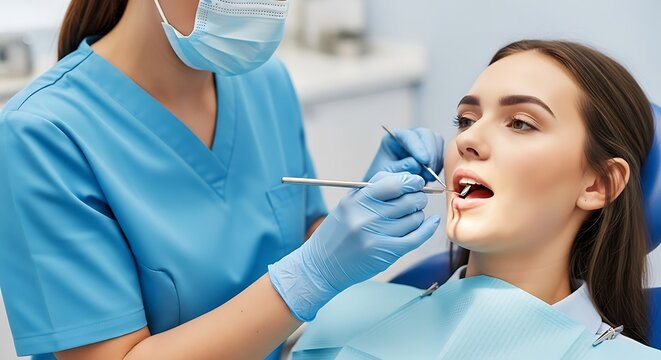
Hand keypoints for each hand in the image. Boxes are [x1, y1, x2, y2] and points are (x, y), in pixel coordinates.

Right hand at [268, 172, 440, 320]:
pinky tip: (431, 222)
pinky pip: (416, 237)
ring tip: (411, 216)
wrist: (322, 265)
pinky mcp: (386, 253)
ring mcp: (377, 236)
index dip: (410, 181)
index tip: (416, 182)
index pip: (393, 183)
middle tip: (417, 199)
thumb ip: (373, 190)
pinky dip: (427, 228)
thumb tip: (405, 179)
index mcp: (356, 200)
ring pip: (414, 218)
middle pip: (407, 200)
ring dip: (418, 215)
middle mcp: (366, 217)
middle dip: (418, 197)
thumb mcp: (348, 204)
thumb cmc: (337, 233)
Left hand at [364, 127, 443, 181]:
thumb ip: (402, 168)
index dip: (418, 147)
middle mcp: (408, 137)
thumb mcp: (388, 173)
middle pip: (426, 134)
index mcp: (393, 138)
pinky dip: (439, 163)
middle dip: (431, 152)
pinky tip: (431, 175)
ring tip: (429, 176)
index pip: (408, 135)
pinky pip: (441, 152)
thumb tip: (417, 164)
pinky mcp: (431, 150)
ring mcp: (421, 142)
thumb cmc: (384, 178)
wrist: (388, 185)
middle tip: (430, 171)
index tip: (424, 161)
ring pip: (436, 141)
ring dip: (436, 159)